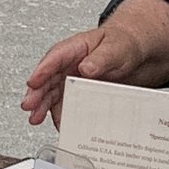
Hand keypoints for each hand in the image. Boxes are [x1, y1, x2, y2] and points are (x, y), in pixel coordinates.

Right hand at [20, 0, 168, 125]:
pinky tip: (60, 124)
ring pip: (53, 93)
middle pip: (48, 78)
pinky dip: (61, 114)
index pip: (55, 57)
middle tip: (29, 106)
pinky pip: (66, 104)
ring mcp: (74, 79)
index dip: (42, 70)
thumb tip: (86, 68)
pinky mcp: (80, 93)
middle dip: (37, 93)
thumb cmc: (125, 45)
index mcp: (76, 47)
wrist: (138, 54)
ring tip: (35, 118)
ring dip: (43, 106)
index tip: (33, 82)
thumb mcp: (117, 48)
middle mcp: (71, 64)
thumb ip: (101, 58)